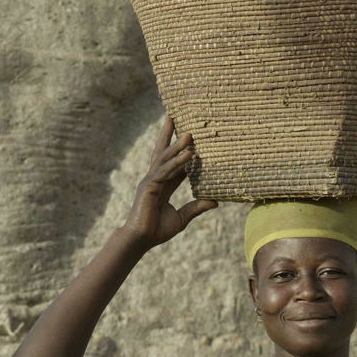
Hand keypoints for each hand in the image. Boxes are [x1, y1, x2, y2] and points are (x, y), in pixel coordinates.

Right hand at [122, 117, 216, 247]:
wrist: (140, 240)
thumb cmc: (157, 230)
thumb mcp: (182, 218)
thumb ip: (196, 207)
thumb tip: (216, 201)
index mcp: (162, 184)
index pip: (174, 163)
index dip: (182, 150)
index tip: (191, 137)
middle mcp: (155, 179)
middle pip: (163, 152)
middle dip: (169, 135)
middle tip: (174, 116)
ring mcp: (150, 181)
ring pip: (166, 159)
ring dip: (178, 146)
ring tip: (189, 134)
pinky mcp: (149, 187)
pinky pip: (165, 172)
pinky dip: (177, 162)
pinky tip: (188, 155)